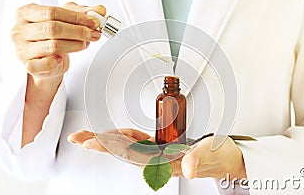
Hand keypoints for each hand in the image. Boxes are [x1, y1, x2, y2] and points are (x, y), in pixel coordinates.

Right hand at [15, 2, 105, 146]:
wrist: (44, 59)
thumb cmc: (51, 36)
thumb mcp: (66, 19)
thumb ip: (83, 13)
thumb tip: (99, 11)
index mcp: (26, 13)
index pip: (53, 12)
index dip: (76, 17)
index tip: (93, 22)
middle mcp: (20, 30)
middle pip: (53, 28)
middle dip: (78, 32)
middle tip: (93, 34)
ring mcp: (22, 48)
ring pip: (53, 46)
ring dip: (75, 45)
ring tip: (83, 44)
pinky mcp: (28, 65)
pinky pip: (46, 63)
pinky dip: (58, 61)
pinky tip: (64, 58)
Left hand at [68, 129, 246, 179]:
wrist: (226, 159)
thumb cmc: (220, 156)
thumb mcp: (212, 154)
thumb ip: (199, 159)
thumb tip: (188, 168)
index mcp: (165, 162)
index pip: (131, 154)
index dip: (109, 147)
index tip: (90, 143)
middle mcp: (157, 160)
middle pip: (122, 151)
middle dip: (98, 144)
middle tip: (77, 138)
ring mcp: (156, 154)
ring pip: (125, 146)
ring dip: (105, 140)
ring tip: (86, 136)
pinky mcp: (159, 148)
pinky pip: (136, 141)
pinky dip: (122, 136)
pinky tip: (112, 134)